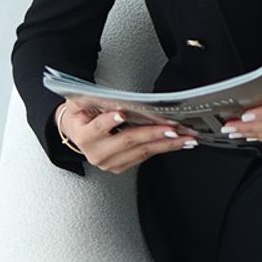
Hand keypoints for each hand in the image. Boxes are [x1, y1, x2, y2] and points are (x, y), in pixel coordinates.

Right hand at [57, 98, 199, 172]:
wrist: (78, 133)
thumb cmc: (81, 116)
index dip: (109, 121)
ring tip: (184, 136)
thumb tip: (102, 94)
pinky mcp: (121, 166)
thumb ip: (85, 98)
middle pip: (127, 141)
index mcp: (84, 137)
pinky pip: (146, 157)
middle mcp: (97, 154)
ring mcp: (110, 163)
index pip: (97, 128)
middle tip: (171, 128)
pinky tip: (179, 142)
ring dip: (166, 144)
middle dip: (152, 134)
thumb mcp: (77, 102)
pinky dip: (164, 148)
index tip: (121, 113)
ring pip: (142, 152)